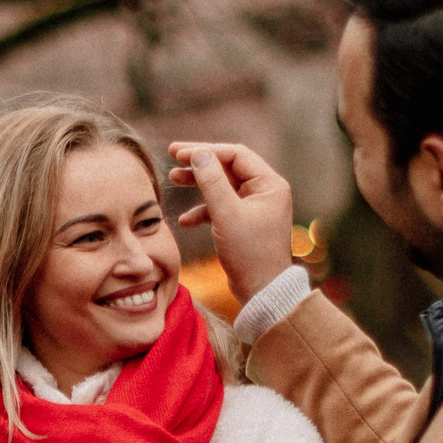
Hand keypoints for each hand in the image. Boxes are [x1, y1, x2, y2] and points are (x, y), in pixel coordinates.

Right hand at [167, 142, 295, 302]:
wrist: (261, 292)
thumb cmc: (249, 255)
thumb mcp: (226, 215)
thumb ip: (212, 182)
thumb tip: (199, 154)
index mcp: (269, 184)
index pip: (235, 154)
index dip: (205, 150)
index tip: (178, 152)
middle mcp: (266, 191)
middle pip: (228, 167)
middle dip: (200, 163)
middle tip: (173, 156)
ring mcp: (256, 207)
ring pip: (223, 186)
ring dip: (198, 183)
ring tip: (172, 179)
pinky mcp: (245, 222)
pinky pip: (222, 207)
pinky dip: (203, 210)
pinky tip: (185, 221)